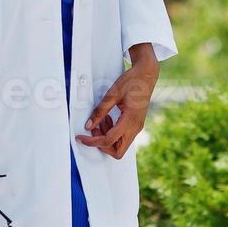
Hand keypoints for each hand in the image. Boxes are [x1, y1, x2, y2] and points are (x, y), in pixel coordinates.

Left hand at [76, 43, 159, 159]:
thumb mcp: (112, 94)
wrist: (146, 75)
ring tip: (100, 120)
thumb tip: (88, 125)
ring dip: (106, 136)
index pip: (108, 140)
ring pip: (119, 144)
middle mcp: (135, 127)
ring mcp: (137, 127)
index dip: (92, 142)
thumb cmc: (132, 81)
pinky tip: (107, 118)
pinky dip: (112, 131)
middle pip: (117, 151)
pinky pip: (122, 135)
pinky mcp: (136, 124)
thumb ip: (100, 111)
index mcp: (130, 120)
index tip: (81, 138)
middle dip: (102, 144)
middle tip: (92, 130)